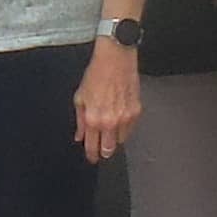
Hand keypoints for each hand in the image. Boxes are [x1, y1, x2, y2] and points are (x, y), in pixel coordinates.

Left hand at [75, 39, 141, 162]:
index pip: (92, 147)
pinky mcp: (137, 111)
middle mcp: (110, 121)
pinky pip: (131, 128)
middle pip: (109, 149)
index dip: (91, 155)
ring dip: (115, 137)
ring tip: (111, 126)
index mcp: (93, 119)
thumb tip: (79, 136)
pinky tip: (119, 115)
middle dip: (104, 151)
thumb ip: (80, 120)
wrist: (115, 59)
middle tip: (102, 148)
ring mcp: (125, 118)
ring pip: (121, 140)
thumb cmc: (96, 74)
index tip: (92, 157)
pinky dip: (125, 126)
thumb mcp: (80, 97)